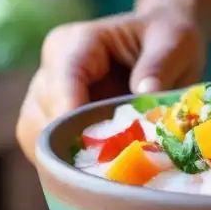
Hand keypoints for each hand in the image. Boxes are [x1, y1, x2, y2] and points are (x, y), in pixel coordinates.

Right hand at [16, 6, 205, 161]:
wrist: (163, 41)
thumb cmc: (166, 36)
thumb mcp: (174, 41)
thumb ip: (160, 64)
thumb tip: (144, 91)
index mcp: (75, 43)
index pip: (61, 81)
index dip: (71, 115)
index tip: (91, 145)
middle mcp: (52, 68)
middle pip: (42, 115)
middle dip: (73, 144)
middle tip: (111, 169)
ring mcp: (48, 95)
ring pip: (36, 136)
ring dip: (68, 159)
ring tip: (106, 174)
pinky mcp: (55, 120)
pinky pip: (49, 150)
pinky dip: (70, 165)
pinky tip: (100, 174)